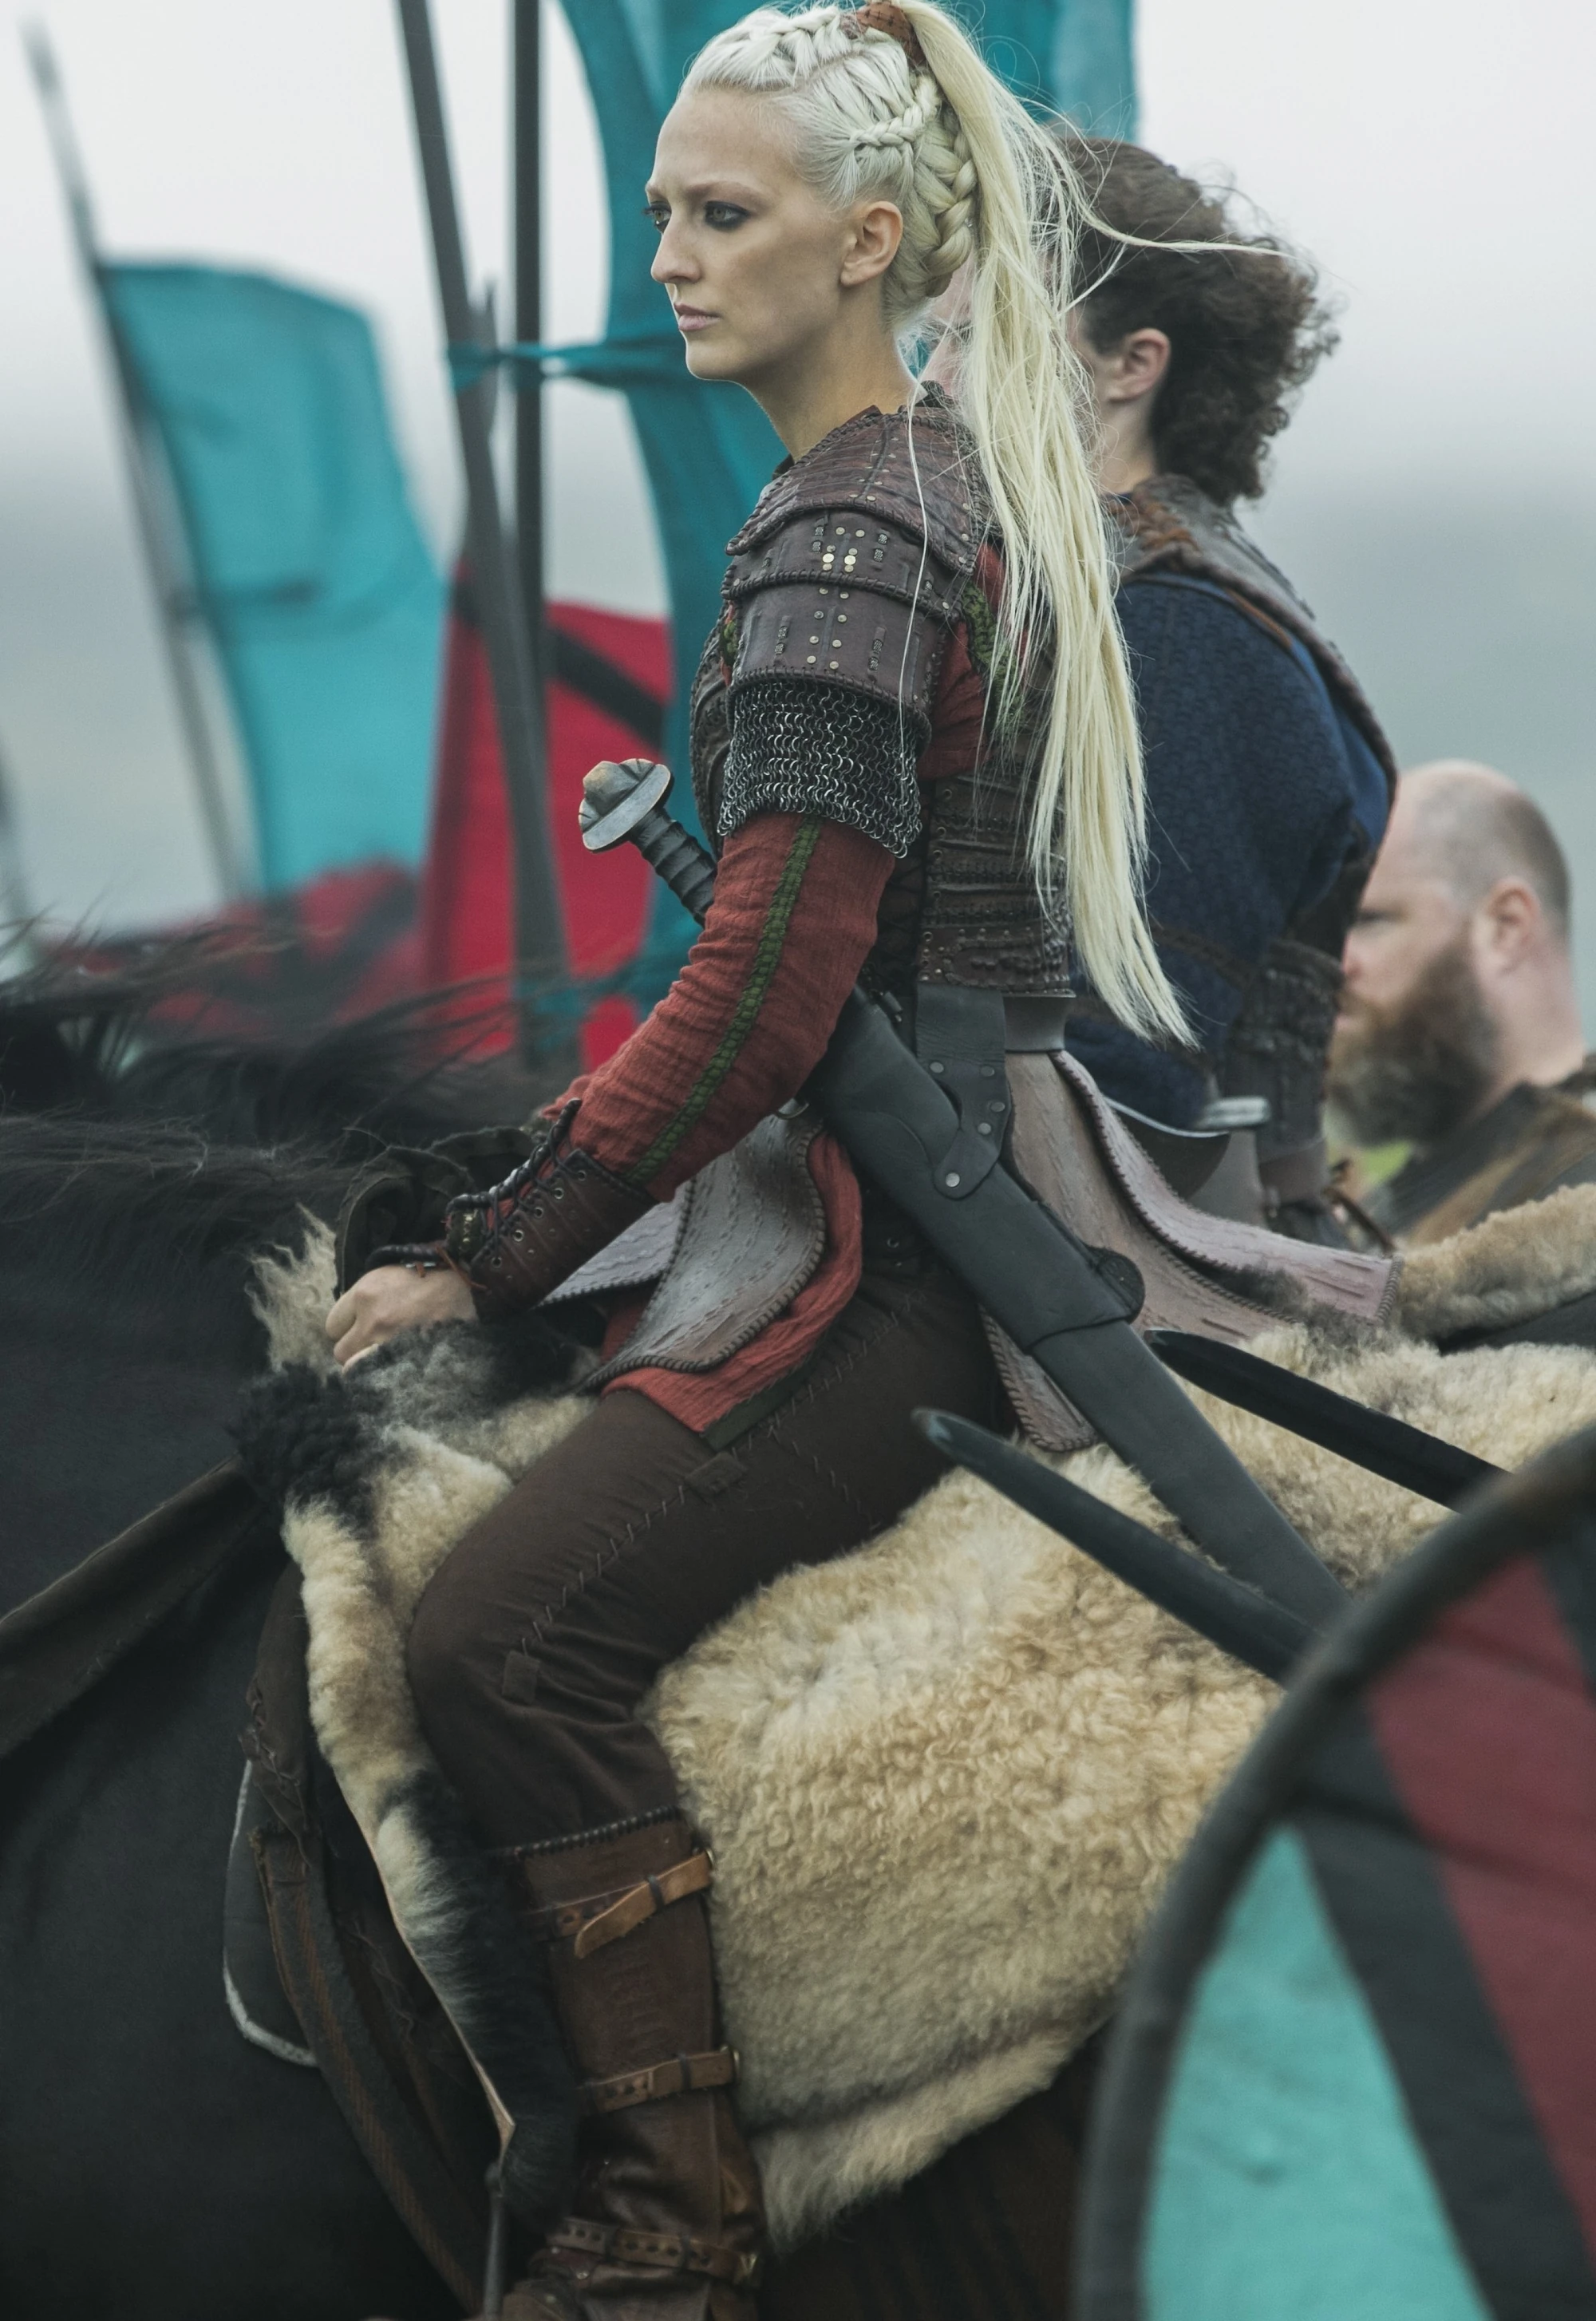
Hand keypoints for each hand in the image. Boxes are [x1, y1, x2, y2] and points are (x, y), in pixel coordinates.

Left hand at [325, 1263, 475, 1367]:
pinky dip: (386, 1376)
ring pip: (357, 1370)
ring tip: (383, 1360)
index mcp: (365, 1294)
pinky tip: (396, 1369)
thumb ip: (364, 1297)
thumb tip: (350, 1322)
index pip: (332, 1326)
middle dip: (354, 1349)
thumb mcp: (387, 1273)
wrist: (468, 1284)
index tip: (359, 1327)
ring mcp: (391, 1343)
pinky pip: (382, 1378)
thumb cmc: (427, 1275)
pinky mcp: (410, 1359)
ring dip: (366, 1366)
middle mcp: (373, 1320)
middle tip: (371, 1345)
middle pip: (341, 1352)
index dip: (346, 1328)